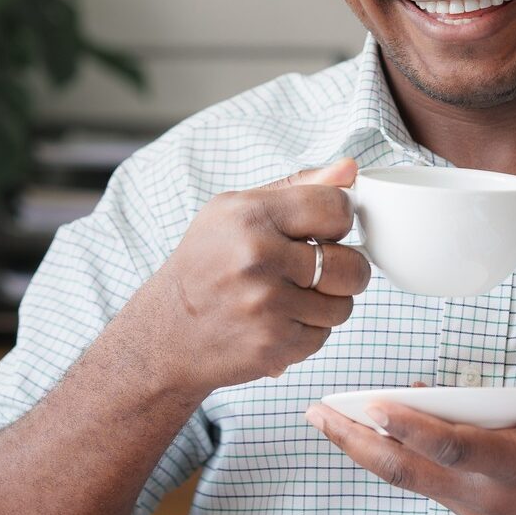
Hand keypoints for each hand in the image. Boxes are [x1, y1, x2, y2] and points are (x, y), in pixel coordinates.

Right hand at [123, 159, 372, 395]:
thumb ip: (297, 188)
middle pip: (351, 265)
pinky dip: (307, 332)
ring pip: (343, 306)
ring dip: (326, 304)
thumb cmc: (204, 264)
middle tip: (319, 270)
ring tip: (292, 298)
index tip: (325, 230)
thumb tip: (349, 169)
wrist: (165, 332)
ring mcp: (265, 305)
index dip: (338, 221)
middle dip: (345, 270)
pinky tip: (278, 322)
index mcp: (249, 216)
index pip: (335, 208)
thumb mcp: (236, 211)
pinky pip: (323, 337)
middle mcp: (256, 258)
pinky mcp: (272, 345)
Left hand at [303, 360, 515, 514]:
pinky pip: (417, 476)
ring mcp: (470, 504)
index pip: (454, 447)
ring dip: (362, 448)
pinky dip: (389, 450)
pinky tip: (372, 420)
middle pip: (407, 469)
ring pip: (404, 476)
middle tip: (318, 412)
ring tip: (325, 417)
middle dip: (357, 441)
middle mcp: (483, 493)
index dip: (413, 426)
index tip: (374, 403)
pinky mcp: (465, 504)